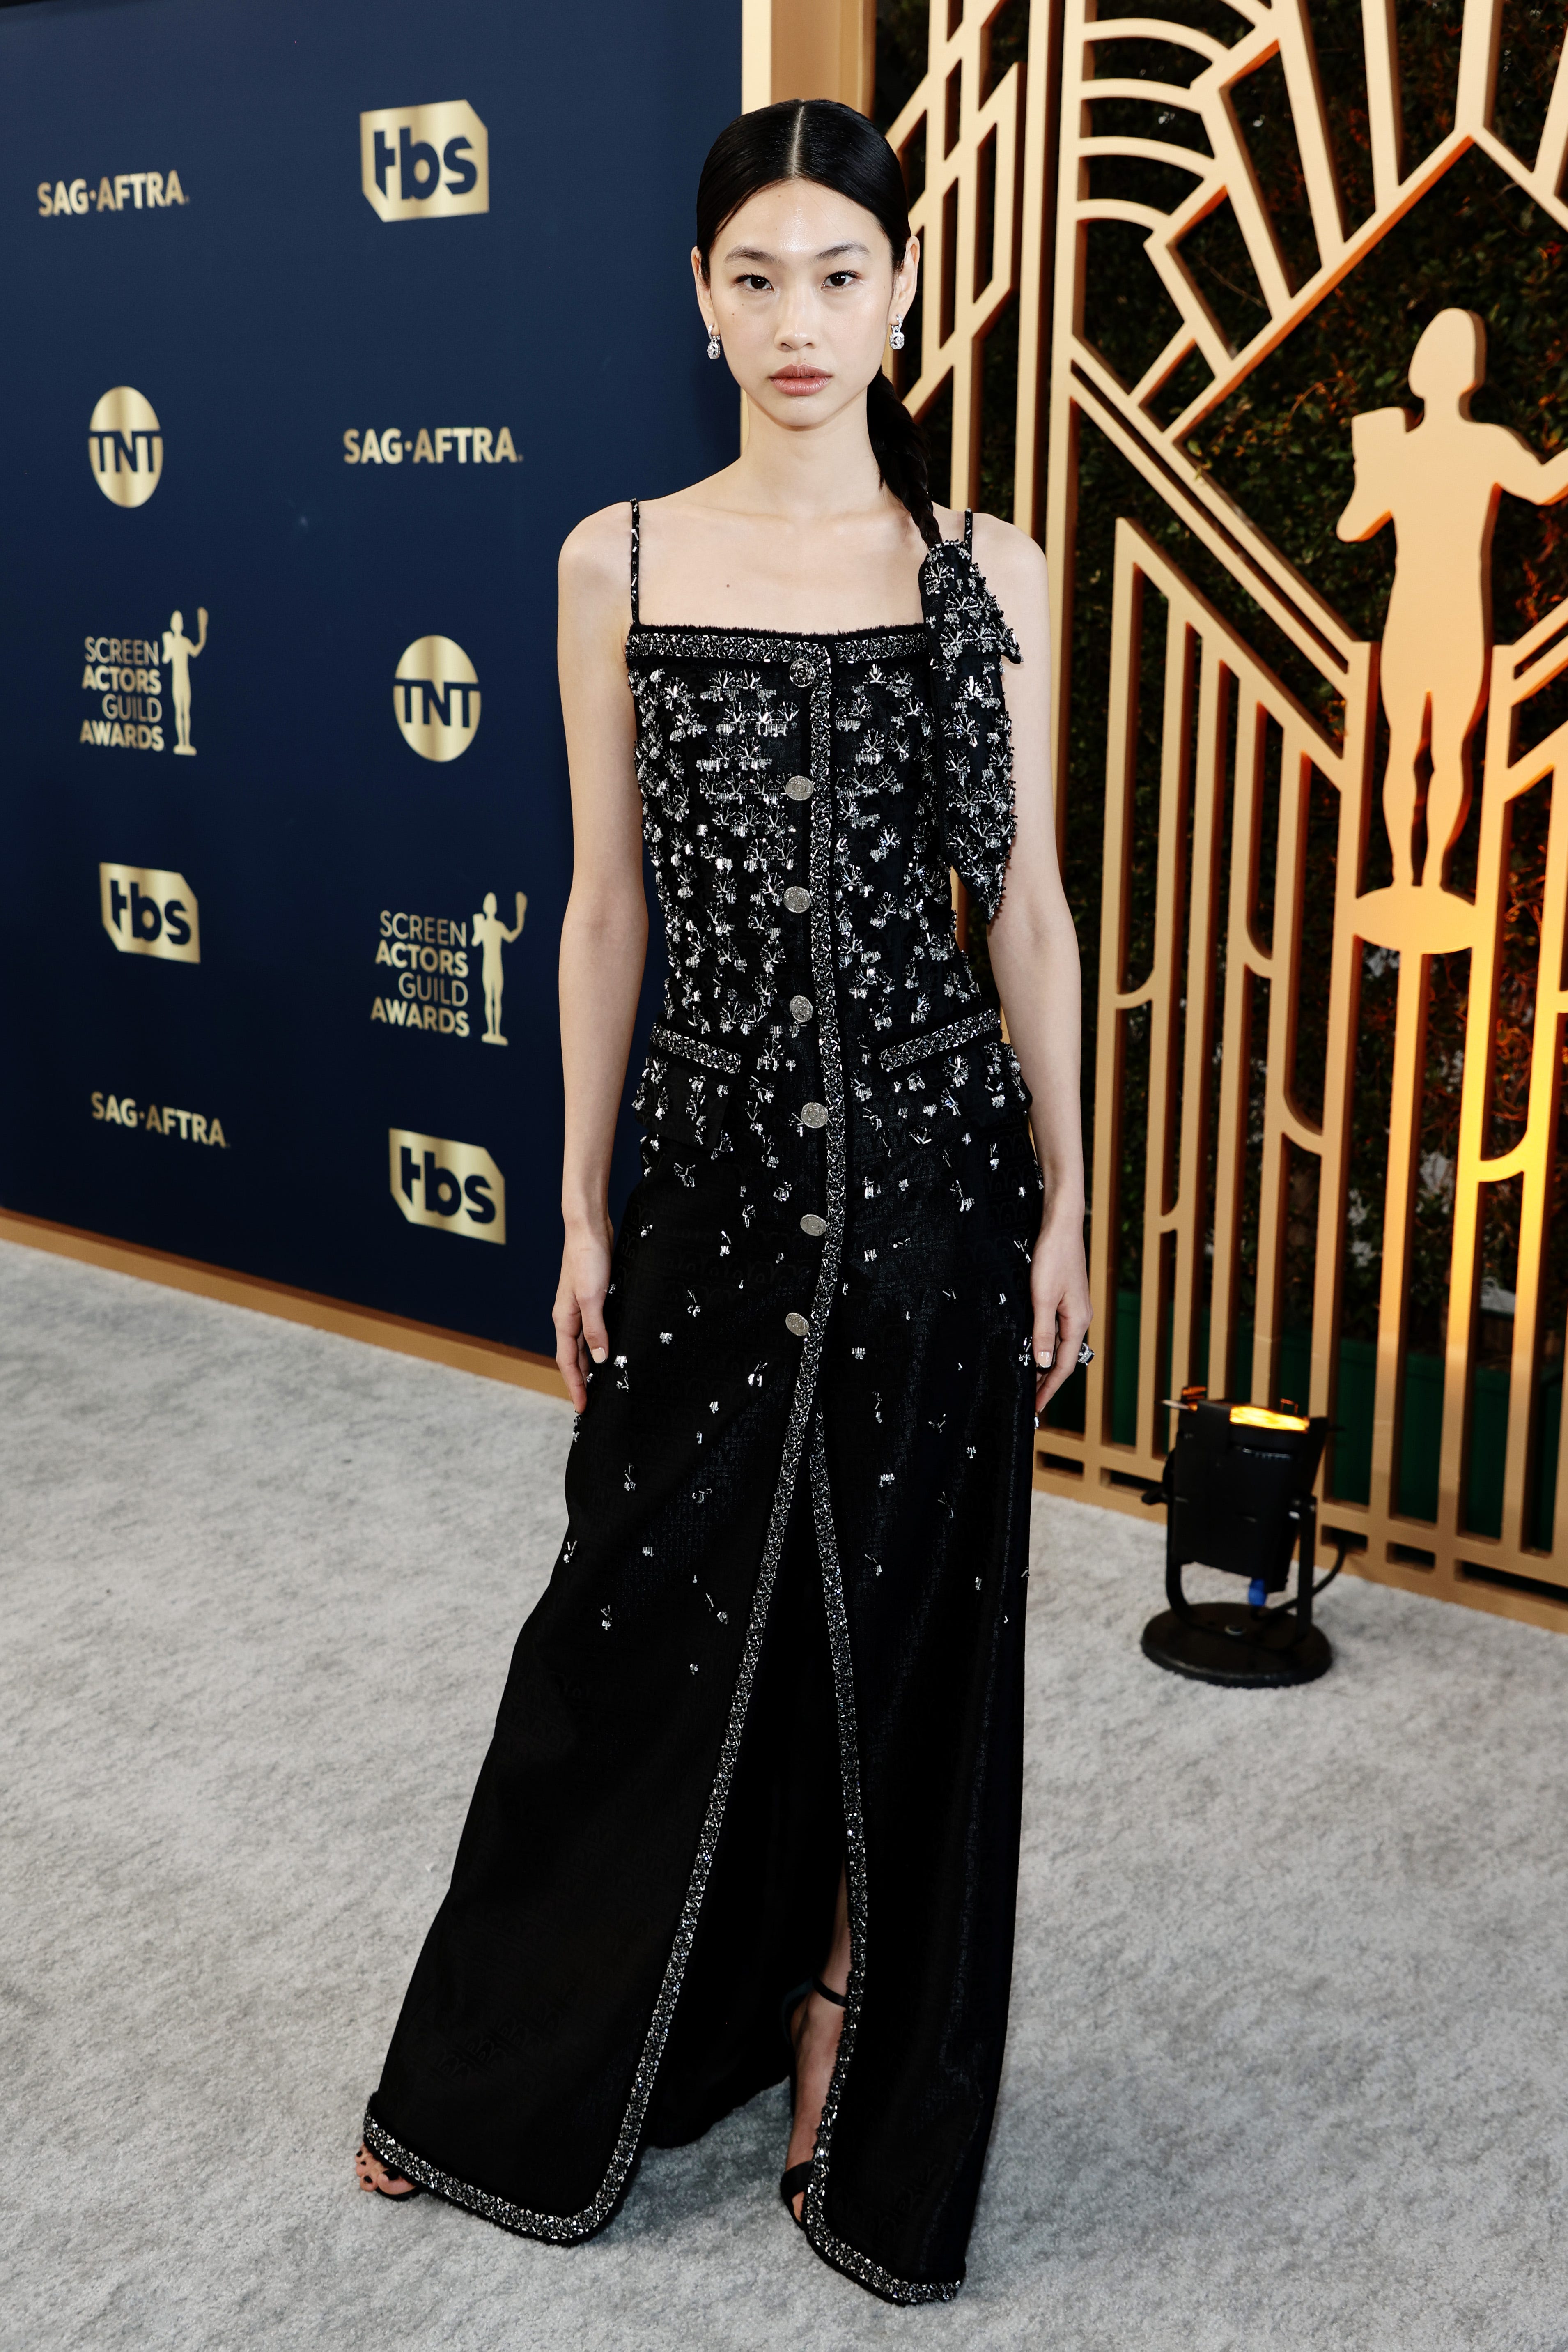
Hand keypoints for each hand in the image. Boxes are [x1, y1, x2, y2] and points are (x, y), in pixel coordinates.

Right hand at [554, 1215, 613, 1410]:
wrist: (589, 1228)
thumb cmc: (588, 1259)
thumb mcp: (593, 1298)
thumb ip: (595, 1329)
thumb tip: (598, 1360)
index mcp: (564, 1319)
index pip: (567, 1362)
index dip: (575, 1385)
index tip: (582, 1408)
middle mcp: (568, 1316)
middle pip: (572, 1356)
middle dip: (580, 1380)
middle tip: (591, 1402)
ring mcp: (579, 1307)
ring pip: (582, 1344)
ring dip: (588, 1365)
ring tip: (600, 1384)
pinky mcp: (592, 1297)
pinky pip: (592, 1330)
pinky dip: (597, 1345)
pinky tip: (607, 1349)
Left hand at [1031, 1204, 1090, 1416]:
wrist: (1060, 1224)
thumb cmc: (1052, 1257)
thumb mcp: (1042, 1297)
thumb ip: (1043, 1332)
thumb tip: (1044, 1364)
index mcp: (1077, 1322)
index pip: (1063, 1366)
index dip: (1049, 1389)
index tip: (1036, 1408)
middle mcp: (1079, 1318)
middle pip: (1063, 1359)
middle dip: (1047, 1381)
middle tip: (1030, 1401)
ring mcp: (1073, 1308)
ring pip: (1059, 1345)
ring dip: (1045, 1364)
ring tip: (1029, 1381)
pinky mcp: (1065, 1298)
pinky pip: (1056, 1331)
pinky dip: (1045, 1345)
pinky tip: (1033, 1348)